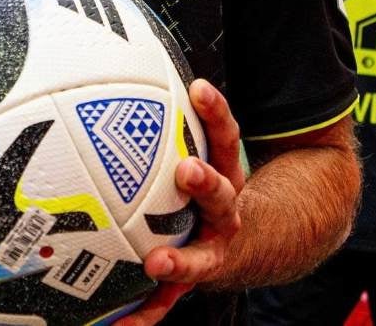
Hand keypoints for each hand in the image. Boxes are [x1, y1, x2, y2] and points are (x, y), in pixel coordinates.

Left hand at [113, 79, 244, 325]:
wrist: (262, 239)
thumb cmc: (209, 182)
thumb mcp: (205, 144)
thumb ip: (170, 116)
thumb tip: (114, 75)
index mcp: (224, 169)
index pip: (225, 133)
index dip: (215, 109)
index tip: (199, 88)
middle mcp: (226, 208)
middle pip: (222, 193)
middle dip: (205, 182)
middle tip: (187, 171)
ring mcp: (217, 246)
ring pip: (204, 254)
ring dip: (182, 258)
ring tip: (157, 262)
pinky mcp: (200, 276)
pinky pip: (174, 297)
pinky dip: (151, 311)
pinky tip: (129, 324)